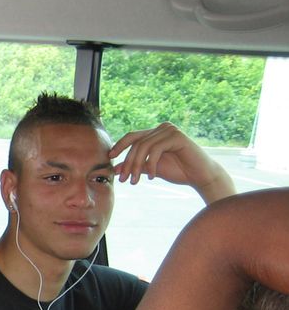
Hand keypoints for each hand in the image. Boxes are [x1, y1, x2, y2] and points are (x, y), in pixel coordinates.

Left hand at [109, 122, 234, 203]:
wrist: (201, 176)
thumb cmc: (178, 171)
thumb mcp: (151, 169)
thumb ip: (136, 166)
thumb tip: (115, 169)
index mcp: (156, 133)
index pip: (132, 137)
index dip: (119, 146)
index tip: (109, 158)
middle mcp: (162, 128)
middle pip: (136, 143)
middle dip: (127, 162)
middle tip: (124, 180)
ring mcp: (170, 130)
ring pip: (144, 147)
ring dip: (136, 166)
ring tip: (135, 181)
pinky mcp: (177, 136)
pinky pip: (156, 150)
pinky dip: (151, 164)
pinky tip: (153, 177)